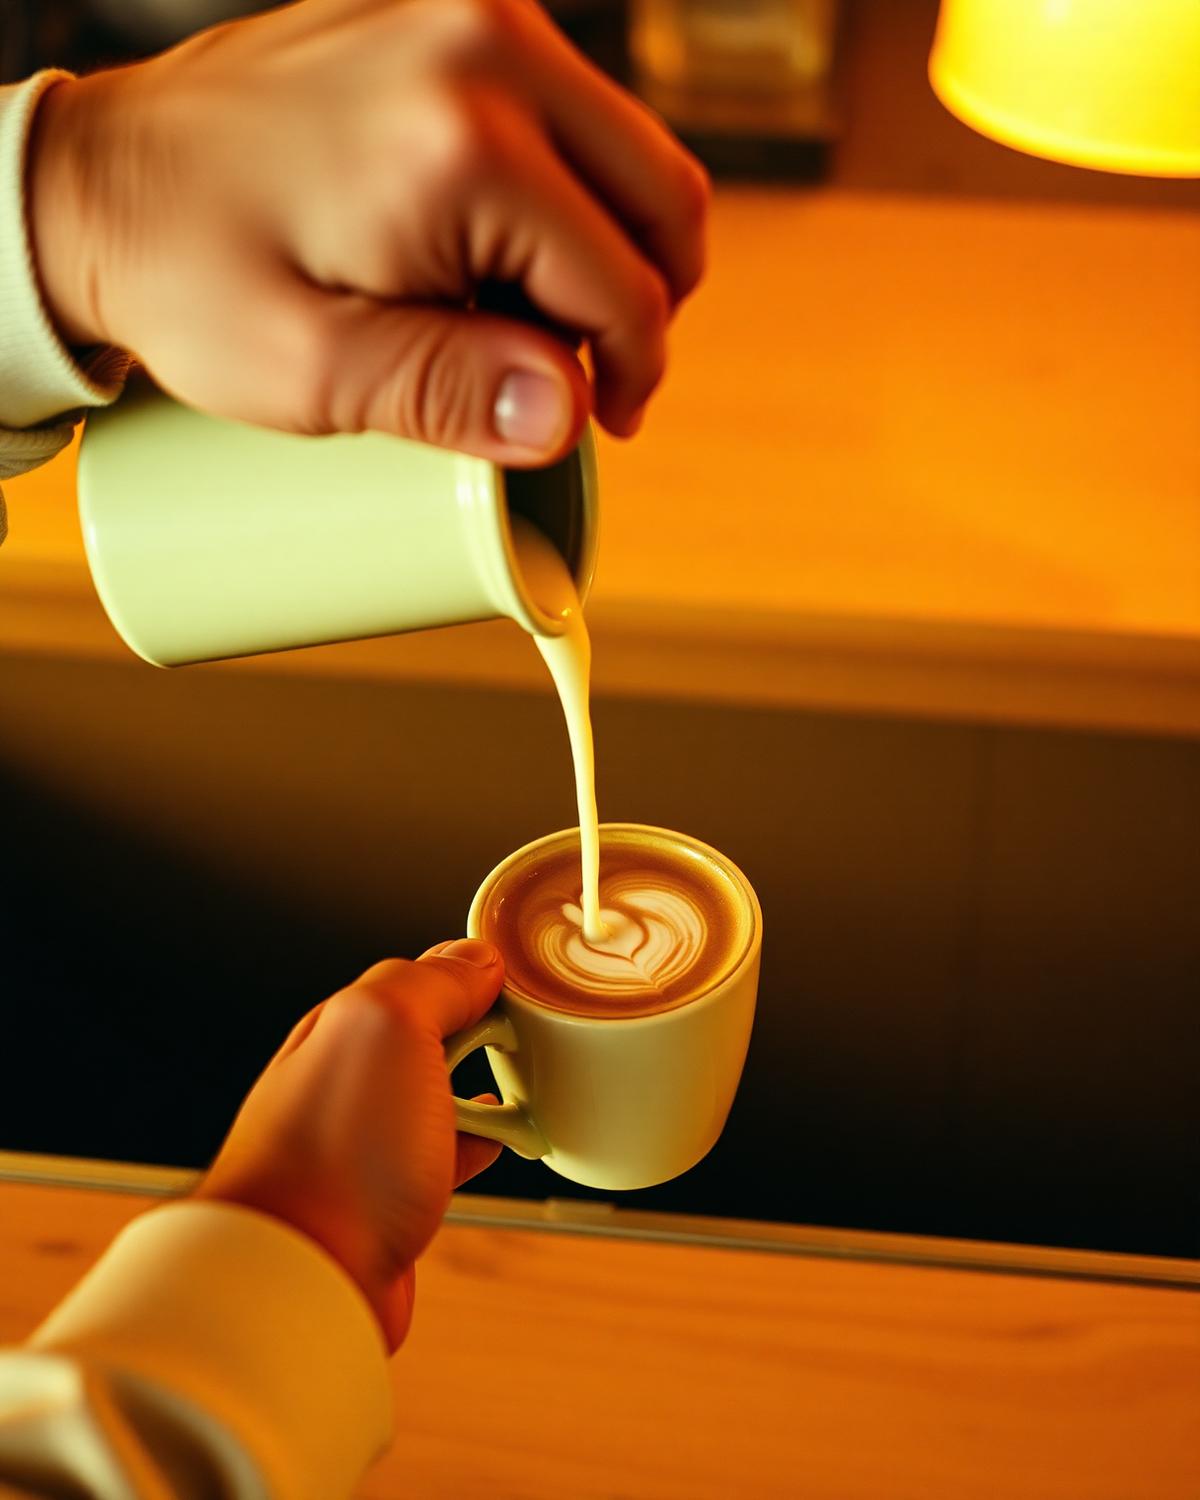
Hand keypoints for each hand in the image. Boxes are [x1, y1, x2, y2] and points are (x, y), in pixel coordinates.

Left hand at [27, 0, 708, 463]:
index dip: (632, 375)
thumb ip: (449, 393)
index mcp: (463, 142)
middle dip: (644, 306)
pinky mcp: (455, 17)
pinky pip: (570, 116)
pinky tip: (501, 254)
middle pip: (662, 195)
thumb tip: (571, 414)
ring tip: (527, 321)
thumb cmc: (190, 280)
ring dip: (612, 249)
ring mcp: (472, 14)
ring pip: (631, 151)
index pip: (624, 281)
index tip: (600, 424)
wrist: (100, 181)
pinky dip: (569, 196)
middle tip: (585, 378)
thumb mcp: (312, 369)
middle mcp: (485, 46)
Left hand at [194, 938, 503, 1350]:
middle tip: (530, 1029)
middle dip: (478, 1026)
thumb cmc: (332, 1157)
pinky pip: (444, 1153)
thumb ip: (431, 983)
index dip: (472, 972)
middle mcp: (348, 1081)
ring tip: (525, 1080)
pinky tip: (501, 1142)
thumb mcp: (388, 1028)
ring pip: (436, 1095)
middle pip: (427, 1035)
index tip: (522, 982)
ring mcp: (366, 1143)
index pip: (418, 977)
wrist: (302, 1281)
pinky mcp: (386, 1199)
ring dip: (481, 1084)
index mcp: (344, 1028)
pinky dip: (478, 1142)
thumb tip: (474, 958)